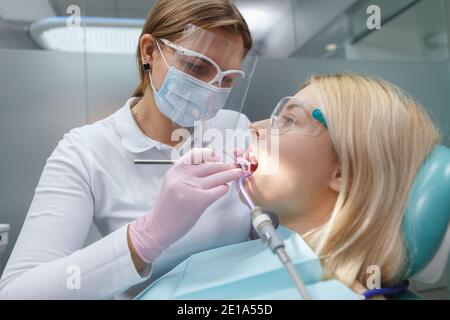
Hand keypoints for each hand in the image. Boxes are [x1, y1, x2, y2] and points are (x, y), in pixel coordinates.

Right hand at [128, 148, 243, 264]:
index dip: (210, 154)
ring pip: (218, 177)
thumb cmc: (168, 208)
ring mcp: (192, 188)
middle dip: (225, 165)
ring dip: (230, 174)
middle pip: (211, 165)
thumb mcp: (174, 183)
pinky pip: (219, 190)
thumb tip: (211, 166)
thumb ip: (188, 174)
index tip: (217, 157)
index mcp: (176, 170)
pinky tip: (224, 189)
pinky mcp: (200, 200)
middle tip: (233, 166)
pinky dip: (224, 188)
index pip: (197, 154)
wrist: (159, 227)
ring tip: (237, 173)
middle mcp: (183, 176)